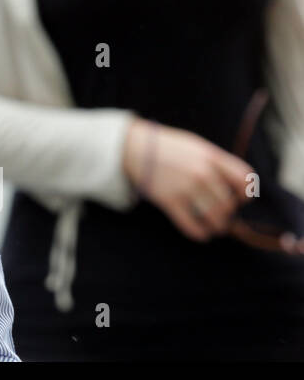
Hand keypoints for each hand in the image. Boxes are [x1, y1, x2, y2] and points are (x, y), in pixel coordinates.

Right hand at [123, 117, 253, 241]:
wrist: (133, 147)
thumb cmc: (167, 146)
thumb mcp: (196, 146)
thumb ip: (216, 162)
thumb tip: (234, 186)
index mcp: (211, 156)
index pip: (244, 179)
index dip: (245, 193)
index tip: (238, 198)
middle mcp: (202, 173)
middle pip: (228, 203)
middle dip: (227, 213)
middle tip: (221, 214)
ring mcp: (186, 187)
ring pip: (215, 217)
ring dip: (217, 226)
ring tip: (214, 226)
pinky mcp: (170, 201)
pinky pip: (193, 226)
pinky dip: (200, 233)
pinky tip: (201, 232)